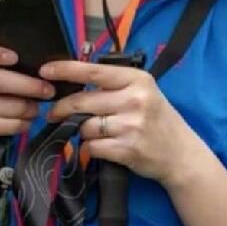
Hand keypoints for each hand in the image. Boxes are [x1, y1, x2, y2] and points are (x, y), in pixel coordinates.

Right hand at [0, 41, 55, 151]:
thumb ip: (5, 62)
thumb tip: (42, 63)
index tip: (14, 57)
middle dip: (27, 86)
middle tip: (48, 89)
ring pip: (9, 106)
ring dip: (30, 108)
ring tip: (37, 106)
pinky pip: (11, 125)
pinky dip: (24, 123)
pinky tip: (27, 119)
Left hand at [41, 60, 197, 184]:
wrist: (181, 154)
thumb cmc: (157, 119)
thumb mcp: (143, 92)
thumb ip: (113, 85)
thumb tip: (71, 81)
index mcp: (137, 80)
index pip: (93, 71)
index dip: (65, 70)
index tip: (45, 71)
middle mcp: (134, 99)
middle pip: (81, 102)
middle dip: (61, 109)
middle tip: (53, 113)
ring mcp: (130, 125)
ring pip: (84, 127)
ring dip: (82, 131)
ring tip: (97, 132)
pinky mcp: (126, 149)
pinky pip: (91, 147)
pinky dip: (91, 148)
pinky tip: (104, 146)